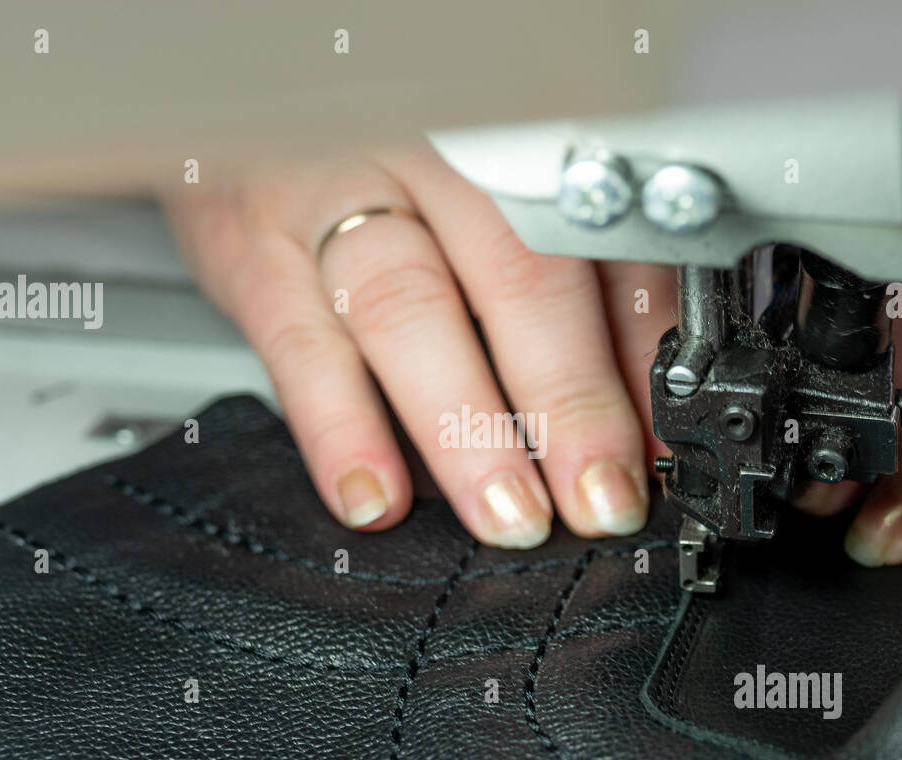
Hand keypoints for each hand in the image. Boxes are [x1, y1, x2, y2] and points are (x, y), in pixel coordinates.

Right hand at [164, 144, 673, 548]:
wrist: (240, 104)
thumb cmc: (376, 167)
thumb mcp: (478, 204)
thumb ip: (554, 289)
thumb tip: (632, 404)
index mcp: (505, 150)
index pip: (597, 250)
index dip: (639, 354)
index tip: (661, 447)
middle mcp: (428, 162)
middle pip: (517, 278)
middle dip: (571, 403)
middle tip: (602, 499)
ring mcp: (335, 201)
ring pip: (411, 310)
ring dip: (468, 428)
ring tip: (508, 512)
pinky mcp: (254, 253)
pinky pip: (300, 345)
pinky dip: (340, 427)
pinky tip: (374, 494)